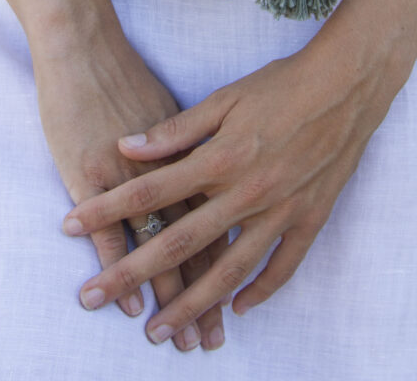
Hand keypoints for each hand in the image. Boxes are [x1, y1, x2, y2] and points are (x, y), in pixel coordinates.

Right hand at [33, 23, 228, 352]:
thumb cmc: (130, 71)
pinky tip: (126, 300)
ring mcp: (135, 176)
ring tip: (167, 335)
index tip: (230, 313)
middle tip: (206, 343)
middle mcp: (177, 171)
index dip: (224, 270)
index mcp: (203, 156)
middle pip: (195, 245)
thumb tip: (222, 178)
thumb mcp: (182, 103)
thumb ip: (205, 147)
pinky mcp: (94, 173)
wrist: (85, 42)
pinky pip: (114, 231)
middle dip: (199, 298)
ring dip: (164, 294)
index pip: (219, 225)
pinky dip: (123, 267)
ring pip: (158, 246)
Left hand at [61, 17, 416, 345]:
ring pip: (228, 272)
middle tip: (94, 298)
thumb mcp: (225, 98)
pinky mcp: (310, 219)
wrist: (347, 86)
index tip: (69, 226)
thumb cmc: (282, 86)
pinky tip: (238, 311)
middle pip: (178, 242)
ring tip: (159, 331)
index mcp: (220, 159)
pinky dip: (261, 293)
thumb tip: (127, 146)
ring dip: (190, 304)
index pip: (149, 191)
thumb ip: (175, 129)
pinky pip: (283, 267)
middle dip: (131, 272)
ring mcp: (280, 212)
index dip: (107, 208)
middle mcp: (246, 193)